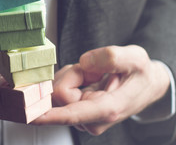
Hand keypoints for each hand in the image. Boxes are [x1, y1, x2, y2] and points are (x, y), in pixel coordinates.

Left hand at [33, 45, 169, 134]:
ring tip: (96, 75)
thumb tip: (85, 62)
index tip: (30, 116)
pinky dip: (71, 78)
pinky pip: (60, 89)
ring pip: (58, 90)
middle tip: (95, 70)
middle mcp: (91, 118)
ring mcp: (83, 116)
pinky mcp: (76, 111)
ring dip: (73, 76)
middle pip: (59, 93)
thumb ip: (112, 57)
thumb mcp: (135, 57)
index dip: (49, 115)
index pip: (71, 114)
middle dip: (73, 75)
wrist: (146, 84)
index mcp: (107, 109)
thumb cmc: (140, 73)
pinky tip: (89, 78)